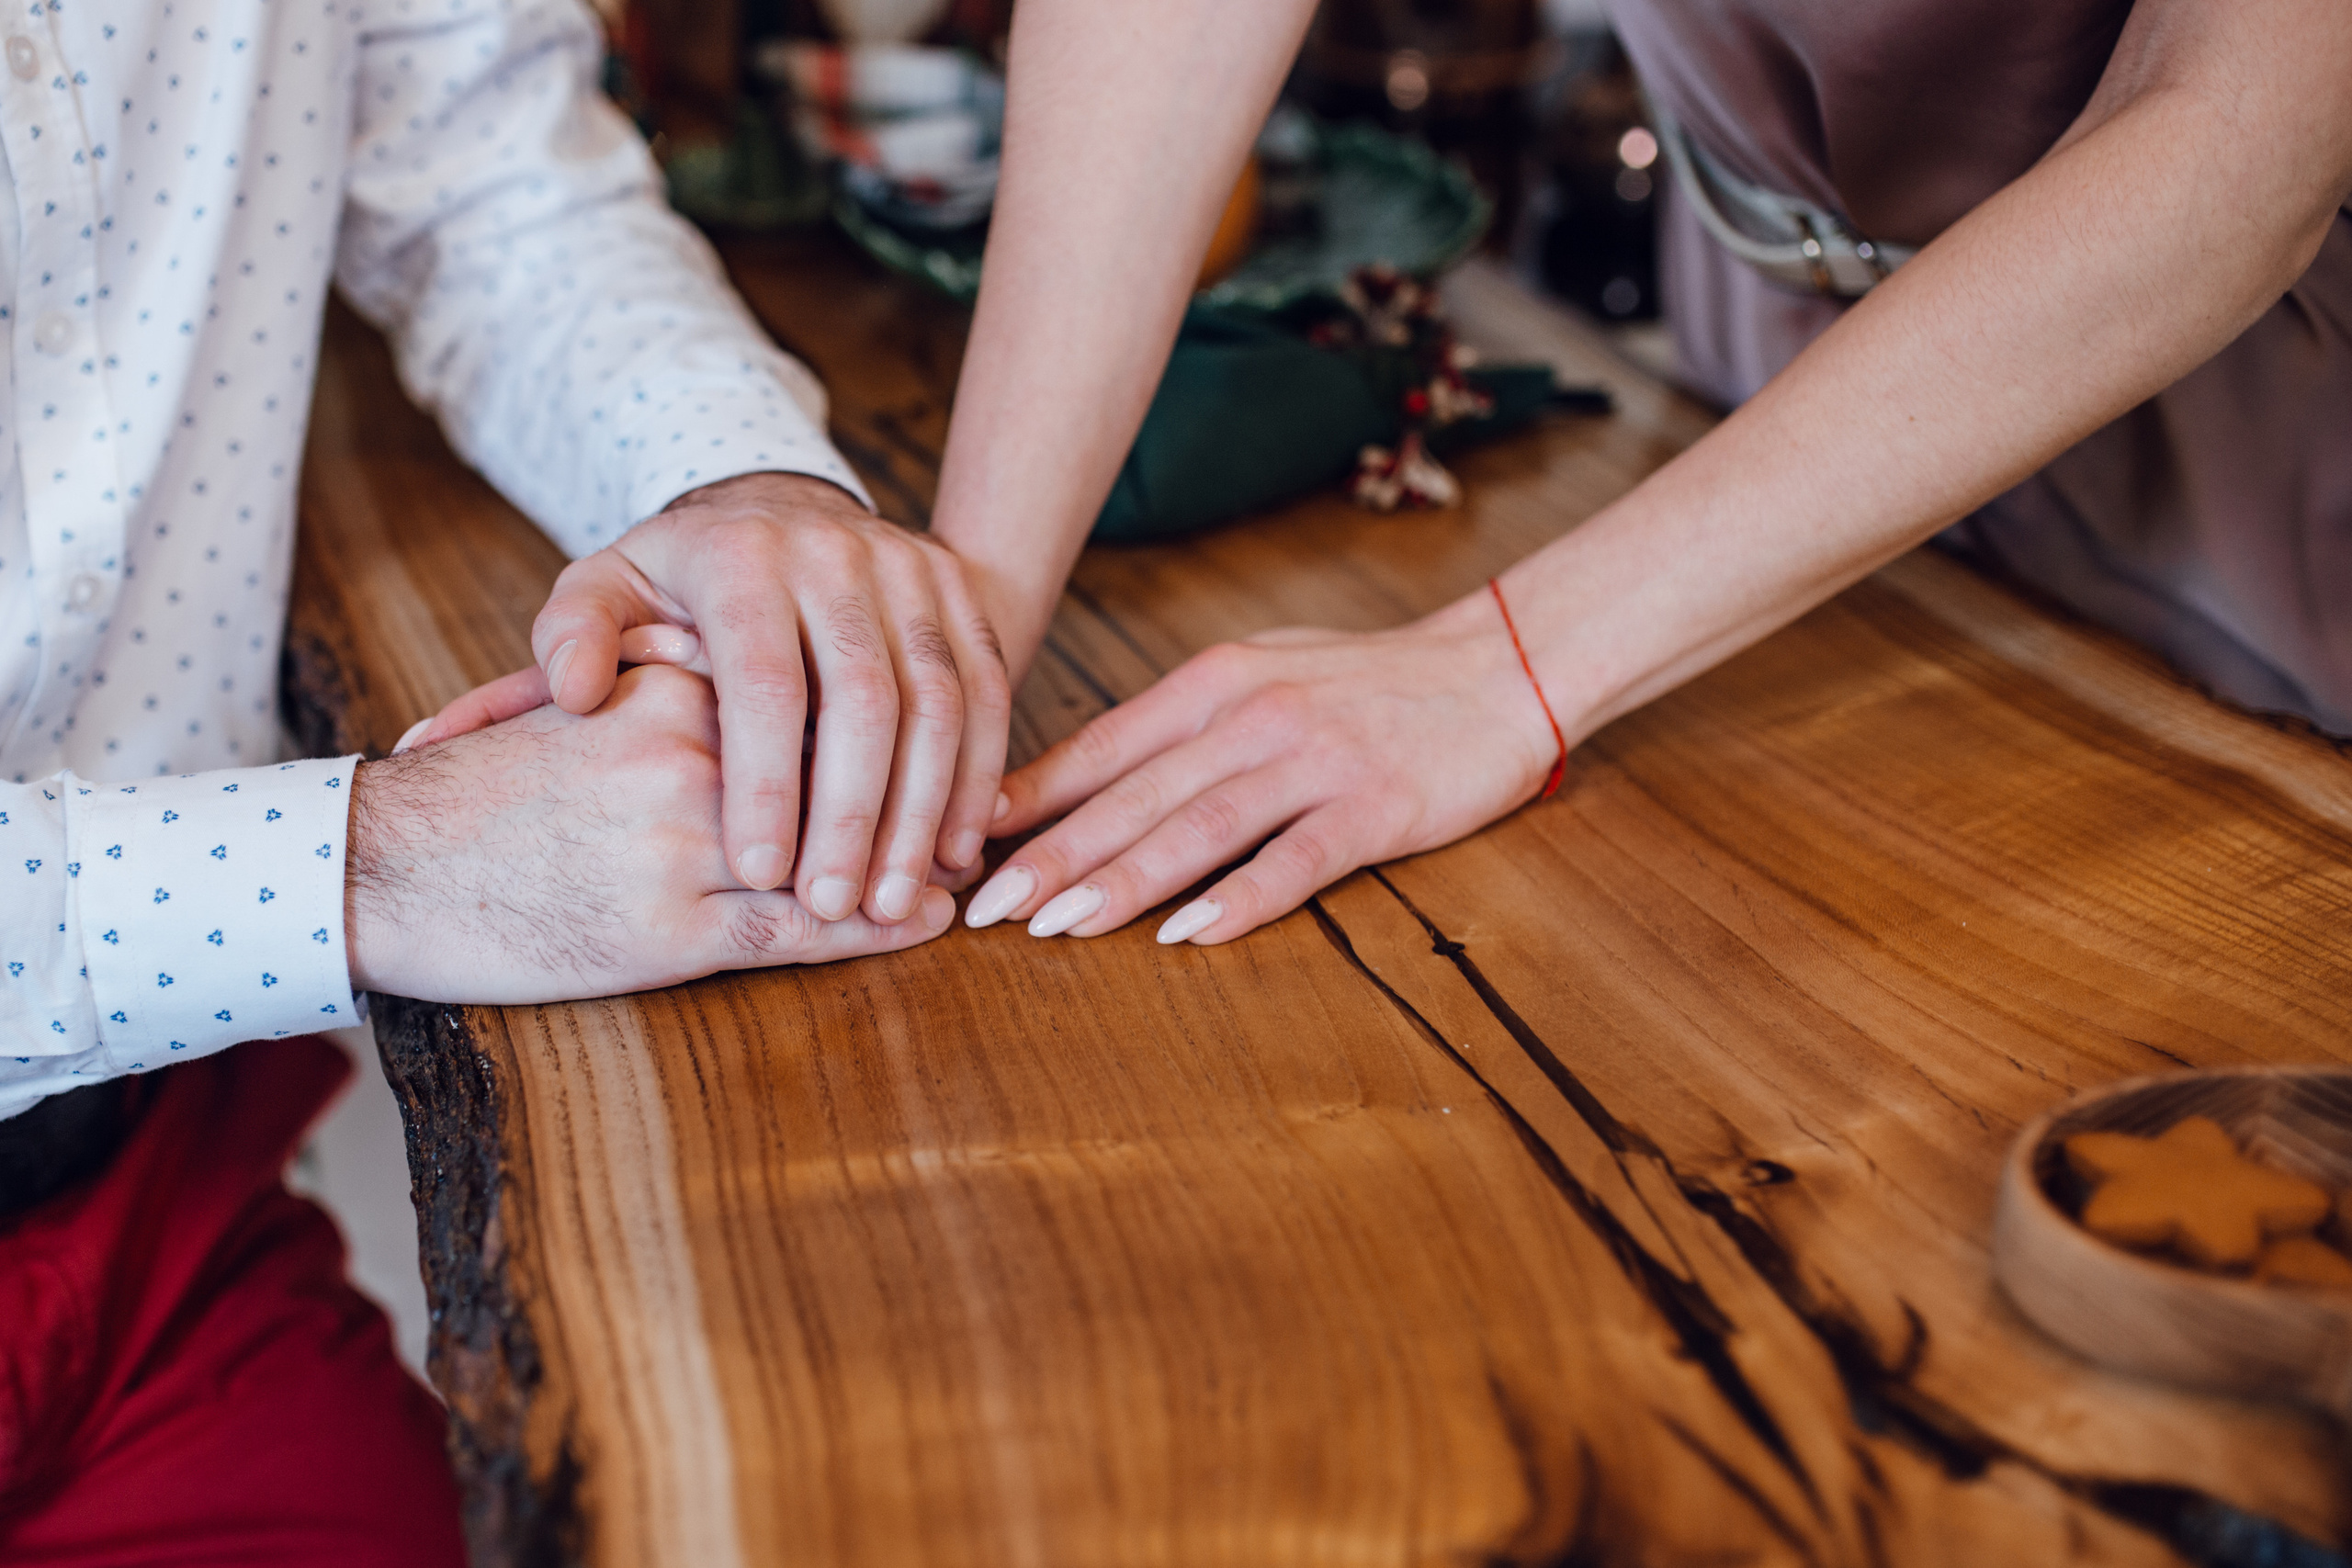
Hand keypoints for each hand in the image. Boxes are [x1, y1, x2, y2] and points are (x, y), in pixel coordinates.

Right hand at [347, 664, 956, 1002]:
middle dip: (912, 791)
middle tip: (971, 810)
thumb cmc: (484, 793)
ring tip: (957, 869)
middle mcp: (687, 753)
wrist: (384, 869)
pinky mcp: (672, 926)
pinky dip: (872, 930)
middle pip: (842, 766)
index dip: (885, 722)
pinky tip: (919, 923)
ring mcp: (686, 841)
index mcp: (667, 686)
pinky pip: (799, 930)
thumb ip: (672, 681)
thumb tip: (751, 680)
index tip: (939, 733)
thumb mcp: (584, 705)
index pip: (810, 695)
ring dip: (908, 863)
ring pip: (835, 850)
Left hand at [396, 472, 1010, 926]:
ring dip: (922, 809)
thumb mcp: (603, 593)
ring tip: (893, 899)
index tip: (756, 873)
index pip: (763, 678)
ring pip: (939, 699)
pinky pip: (987, 691)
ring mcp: (910, 567)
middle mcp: (836, 551)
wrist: (774, 506)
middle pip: (866, 695)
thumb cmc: (679, 582)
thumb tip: (577, 693)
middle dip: (853, 813)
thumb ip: (571, 641)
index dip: (765, 781)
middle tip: (832, 906)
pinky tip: (951, 850)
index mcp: (740, 554)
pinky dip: (977, 777)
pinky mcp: (961, 589)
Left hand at [963, 594, 1560, 946]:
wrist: (1500, 666)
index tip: (961, 843)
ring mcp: (1314, 760)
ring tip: (1058, 928)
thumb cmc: (1369, 682)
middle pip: (1134, 794)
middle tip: (980, 908)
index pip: (1101, 747)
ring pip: (1199, 826)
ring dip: (1122, 880)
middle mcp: (1252, 716)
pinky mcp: (1375, 805)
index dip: (1028, 800)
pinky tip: (1188, 936)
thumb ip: (1178, 727)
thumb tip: (1082, 779)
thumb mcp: (1260, 676)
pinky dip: (1240, 898)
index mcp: (1214, 683)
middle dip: (1050, 854)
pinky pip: (1296, 859)